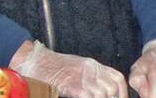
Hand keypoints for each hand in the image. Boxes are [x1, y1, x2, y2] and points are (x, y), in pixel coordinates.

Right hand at [10, 40, 127, 97]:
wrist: (33, 60)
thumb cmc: (50, 66)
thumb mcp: (74, 67)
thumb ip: (89, 76)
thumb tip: (100, 90)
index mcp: (91, 64)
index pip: (117, 78)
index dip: (122, 92)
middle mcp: (90, 69)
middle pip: (112, 88)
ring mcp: (82, 77)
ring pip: (104, 94)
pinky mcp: (74, 86)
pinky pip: (90, 97)